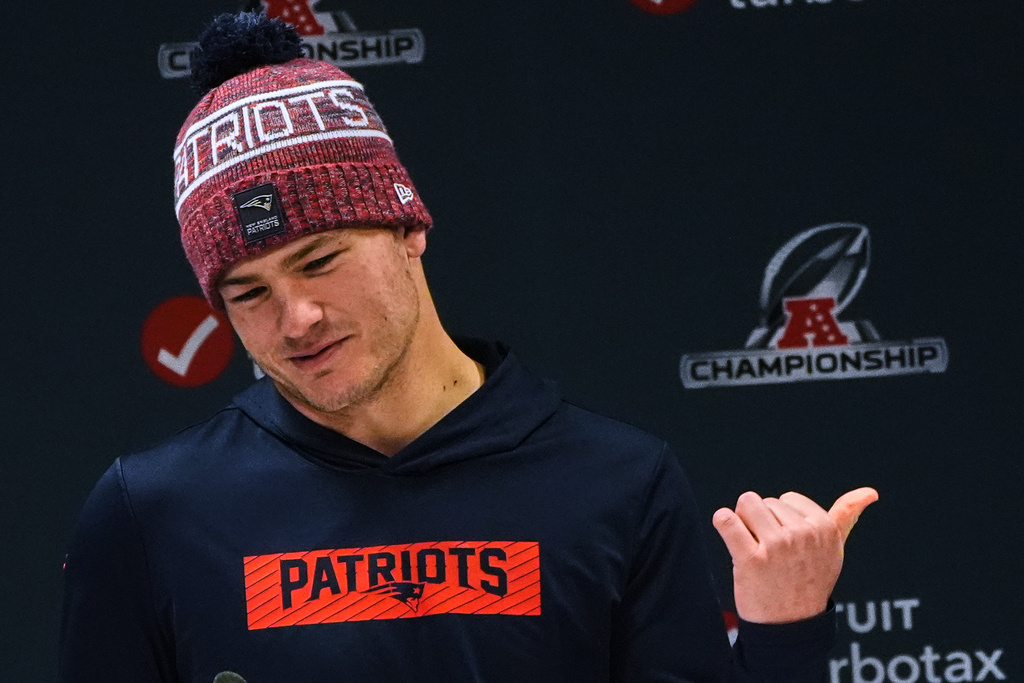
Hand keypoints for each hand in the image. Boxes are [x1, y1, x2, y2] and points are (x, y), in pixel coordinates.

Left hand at [712, 487, 877, 623]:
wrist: (791, 628)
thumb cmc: (809, 582)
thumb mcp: (834, 550)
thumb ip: (847, 516)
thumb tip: (870, 492)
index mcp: (825, 528)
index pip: (786, 499)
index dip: (781, 519)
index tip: (789, 545)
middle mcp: (803, 534)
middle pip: (764, 502)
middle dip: (762, 523)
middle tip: (772, 555)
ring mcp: (777, 547)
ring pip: (745, 505)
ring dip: (743, 523)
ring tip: (754, 550)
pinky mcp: (750, 559)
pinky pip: (726, 520)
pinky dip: (722, 521)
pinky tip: (727, 531)